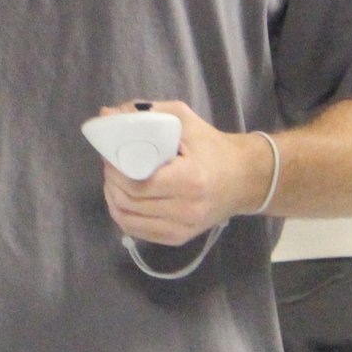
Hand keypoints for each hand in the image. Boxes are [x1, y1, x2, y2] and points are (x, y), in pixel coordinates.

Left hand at [98, 100, 267, 246]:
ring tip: (115, 180)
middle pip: (129, 202)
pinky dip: (123, 215)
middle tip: (111, 164)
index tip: (111, 154)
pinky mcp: (178, 238)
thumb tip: (107, 114)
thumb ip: (145, 113)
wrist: (244, 178)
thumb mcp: (184, 120)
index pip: (138, 184)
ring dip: (113, 198)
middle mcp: (187, 209)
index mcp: (190, 180)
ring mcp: (183, 228)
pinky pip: (138, 231)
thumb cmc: (213, 146)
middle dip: (112, 181)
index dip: (116, 170)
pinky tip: (123, 199)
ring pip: (128, 220)